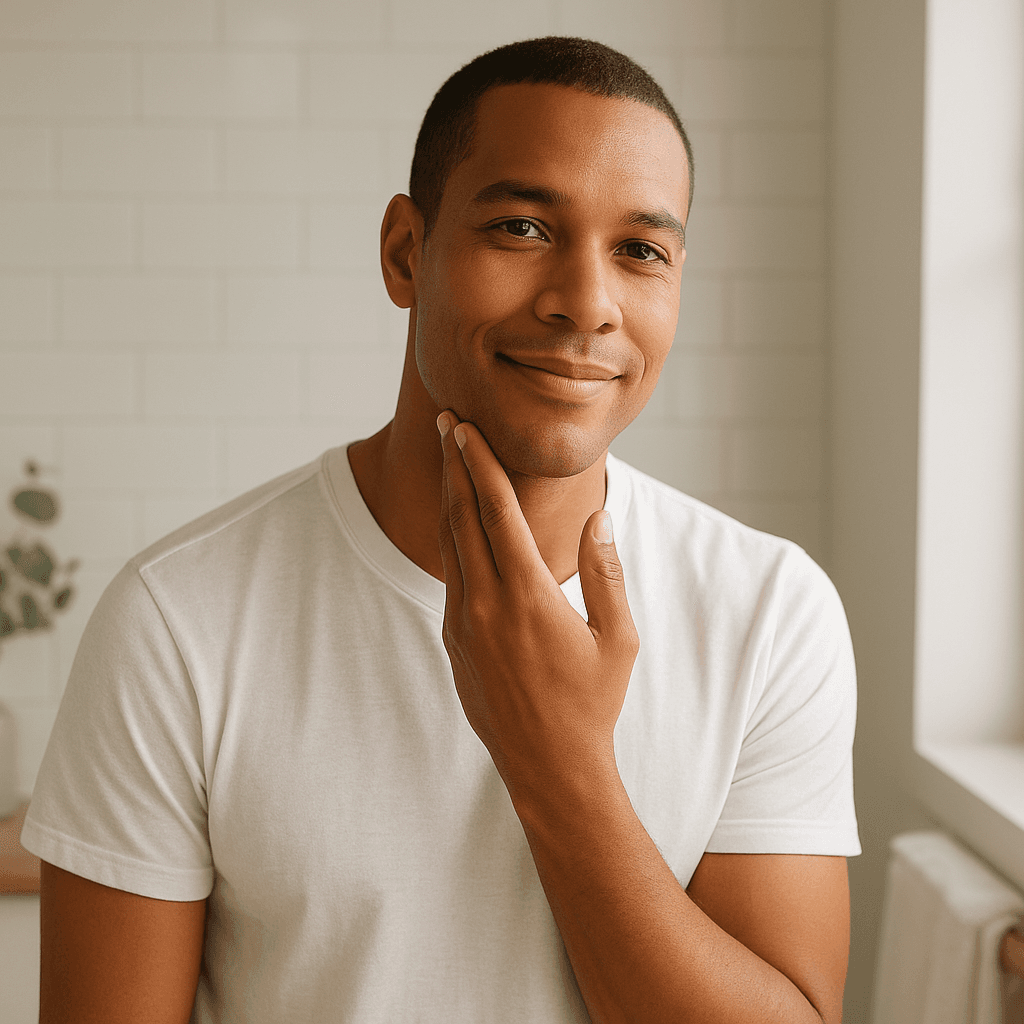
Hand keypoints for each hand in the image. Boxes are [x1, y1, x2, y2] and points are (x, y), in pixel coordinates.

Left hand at [436, 410, 639, 797]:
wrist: (549, 767)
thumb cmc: (593, 702)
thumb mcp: (618, 638)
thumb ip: (606, 574)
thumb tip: (599, 518)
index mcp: (528, 596)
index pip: (496, 512)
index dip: (479, 464)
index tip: (465, 427)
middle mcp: (486, 605)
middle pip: (461, 516)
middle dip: (454, 465)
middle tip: (446, 422)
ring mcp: (463, 624)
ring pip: (449, 545)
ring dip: (448, 498)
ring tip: (449, 461)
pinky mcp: (454, 642)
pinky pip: (450, 577)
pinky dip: (451, 540)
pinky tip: (456, 523)